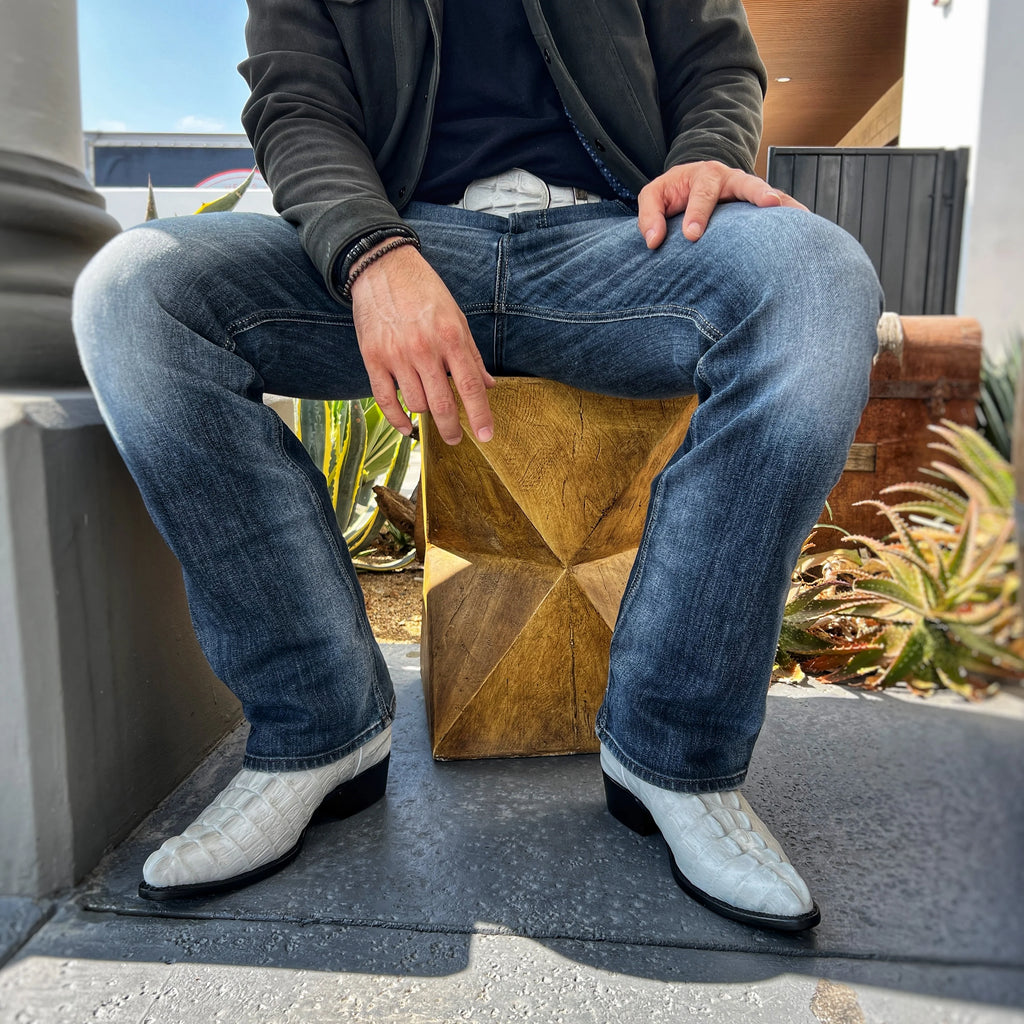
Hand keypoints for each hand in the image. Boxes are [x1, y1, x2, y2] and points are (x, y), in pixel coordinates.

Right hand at [350, 243, 494, 444]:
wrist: (382, 267)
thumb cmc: (424, 291)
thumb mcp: (456, 317)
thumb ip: (471, 354)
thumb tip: (488, 385)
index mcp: (450, 337)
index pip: (470, 386)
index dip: (480, 415)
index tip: (486, 436)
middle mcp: (424, 349)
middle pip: (442, 403)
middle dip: (451, 428)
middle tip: (455, 439)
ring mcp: (397, 355)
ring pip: (416, 403)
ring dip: (425, 413)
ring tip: (429, 410)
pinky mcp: (373, 358)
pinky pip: (385, 399)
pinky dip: (397, 419)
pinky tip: (407, 426)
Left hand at [637, 160, 806, 247]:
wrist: (691, 182)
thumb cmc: (672, 192)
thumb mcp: (654, 196)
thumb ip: (650, 216)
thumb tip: (654, 241)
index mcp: (703, 176)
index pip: (702, 193)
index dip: (697, 213)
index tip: (692, 235)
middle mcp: (730, 179)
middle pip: (746, 183)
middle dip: (757, 192)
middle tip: (769, 204)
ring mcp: (748, 190)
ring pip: (768, 193)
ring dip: (784, 203)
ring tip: (801, 217)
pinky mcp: (758, 204)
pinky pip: (778, 208)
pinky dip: (791, 214)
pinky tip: (806, 226)